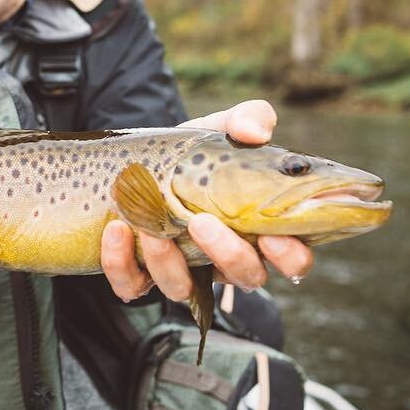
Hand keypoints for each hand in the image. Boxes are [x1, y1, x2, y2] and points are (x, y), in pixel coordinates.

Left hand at [99, 99, 314, 301]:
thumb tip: (254, 131)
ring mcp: (183, 271)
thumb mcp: (220, 129)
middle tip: (202, 222)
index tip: (273, 237)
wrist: (138, 159)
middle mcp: (224, 259)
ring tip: (151, 227)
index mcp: (257, 229)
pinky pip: (132, 286)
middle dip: (228, 256)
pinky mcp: (139, 275)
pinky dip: (120, 263)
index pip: (293, 258)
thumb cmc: (192, 153)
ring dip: (168, 262)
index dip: (290, 256)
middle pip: (245, 278)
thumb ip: (246, 120)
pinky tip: (117, 230)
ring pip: (184, 289)